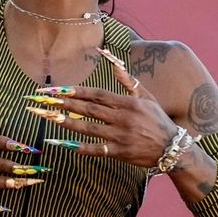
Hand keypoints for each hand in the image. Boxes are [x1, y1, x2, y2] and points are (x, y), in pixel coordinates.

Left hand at [29, 67, 177, 167]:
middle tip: (44, 99)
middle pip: (89, 109)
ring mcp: (120, 136)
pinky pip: (97, 149)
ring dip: (66, 122)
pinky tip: (63, 143)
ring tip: (48, 117)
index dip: (76, 91)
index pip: (97, 95)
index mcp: (128, 103)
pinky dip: (80, 147)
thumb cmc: (158, 120)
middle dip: (64, 103)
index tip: (58, 88)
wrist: (173, 148)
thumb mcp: (147, 97)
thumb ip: (128, 81)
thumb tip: (114, 63)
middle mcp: (122, 118)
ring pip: (88, 128)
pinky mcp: (120, 153)